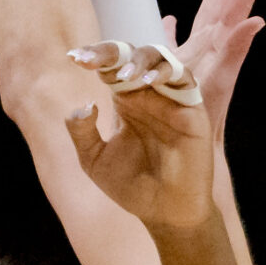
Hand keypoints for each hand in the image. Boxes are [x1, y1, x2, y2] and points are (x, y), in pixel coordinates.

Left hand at [62, 46, 216, 231]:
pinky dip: (165, 73)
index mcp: (125, 101)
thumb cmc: (131, 187)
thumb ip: (81, 132)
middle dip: (108, 52)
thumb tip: (83, 104)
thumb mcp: (94, 160)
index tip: (73, 58)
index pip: (109, 67)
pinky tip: (145, 83)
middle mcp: (148, 94)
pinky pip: (184, 78)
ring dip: (138, 59)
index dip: (93, 57)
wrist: (164, 212)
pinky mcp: (192, 109)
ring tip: (121, 74)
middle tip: (88, 59)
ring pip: (159, 58)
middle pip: (131, 55)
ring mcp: (171, 99)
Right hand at [166, 0, 265, 142]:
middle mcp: (211, 49)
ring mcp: (194, 60)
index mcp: (219, 45)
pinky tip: (171, 19)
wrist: (192, 151)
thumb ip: (236, 48)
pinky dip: (174, 29)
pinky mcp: (176, 73)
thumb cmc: (203, 119)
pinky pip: (175, 44)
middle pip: (227, 6)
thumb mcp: (220, 79)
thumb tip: (257, 18)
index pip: (237, 4)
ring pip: (205, 20)